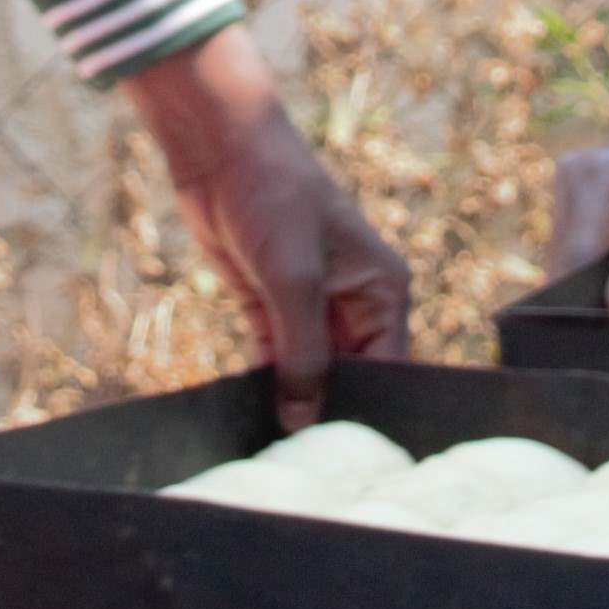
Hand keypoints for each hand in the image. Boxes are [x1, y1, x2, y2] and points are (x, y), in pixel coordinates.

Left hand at [119, 25, 408, 425]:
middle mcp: (353, 304)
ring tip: (277, 447)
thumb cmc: (275, 195)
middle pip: (348, 378)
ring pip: (307, 373)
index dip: (369, 410)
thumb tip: (302, 420)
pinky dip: (263, 385)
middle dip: (327, 412)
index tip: (349, 457)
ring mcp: (308, 306)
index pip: (389, 368)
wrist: (219, 148)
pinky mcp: (266, 306)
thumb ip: (303, 353)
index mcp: (382, 291)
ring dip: (291, 402)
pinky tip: (250, 416)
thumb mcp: (294, 278)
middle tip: (308, 459)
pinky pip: (272, 360)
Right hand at [544, 109, 608, 315]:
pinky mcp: (578, 192)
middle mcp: (572, 175)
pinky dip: (596, 265)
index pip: (574, 260)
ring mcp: (571, 181)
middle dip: (587, 296)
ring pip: (567, 254)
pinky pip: (577, 242)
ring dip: (590, 282)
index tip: (608, 339)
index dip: (586, 304)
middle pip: (564, 259)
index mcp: (597, 179)